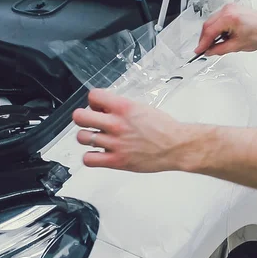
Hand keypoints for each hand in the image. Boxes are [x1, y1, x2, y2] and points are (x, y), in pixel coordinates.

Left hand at [72, 89, 190, 172]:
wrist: (176, 146)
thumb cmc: (163, 128)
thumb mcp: (141, 107)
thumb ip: (121, 107)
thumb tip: (106, 108)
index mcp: (123, 107)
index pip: (93, 96)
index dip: (93, 102)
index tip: (98, 108)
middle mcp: (116, 124)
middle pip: (79, 117)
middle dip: (83, 118)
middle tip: (91, 122)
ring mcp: (115, 143)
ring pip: (82, 137)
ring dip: (86, 137)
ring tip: (96, 139)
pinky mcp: (117, 161)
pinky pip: (89, 159)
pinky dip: (90, 157)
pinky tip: (98, 154)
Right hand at [195, 3, 256, 55]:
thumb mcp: (237, 46)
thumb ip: (219, 49)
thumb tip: (209, 51)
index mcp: (229, 17)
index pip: (209, 31)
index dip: (202, 43)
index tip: (198, 51)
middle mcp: (228, 10)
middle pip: (208, 25)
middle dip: (205, 38)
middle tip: (204, 49)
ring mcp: (229, 8)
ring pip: (212, 22)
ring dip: (210, 34)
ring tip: (212, 45)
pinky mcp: (232, 10)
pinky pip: (218, 19)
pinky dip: (216, 28)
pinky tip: (218, 37)